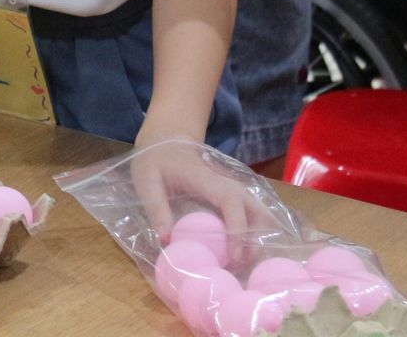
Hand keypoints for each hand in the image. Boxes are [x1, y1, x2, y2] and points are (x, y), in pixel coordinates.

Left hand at [131, 125, 276, 264]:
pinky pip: (252, 214)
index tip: (234, 256)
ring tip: (238, 263)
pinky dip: (254, 233)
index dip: (238, 228)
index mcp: (205, 179)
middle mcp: (227, 183)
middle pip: (256, 210)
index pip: (231, 201)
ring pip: (260, 213)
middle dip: (255, 240)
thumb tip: (165, 241)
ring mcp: (233, 188)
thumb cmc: (155, 160)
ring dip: (258, 238)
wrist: (166, 141)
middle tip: (239, 266)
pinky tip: (240, 252)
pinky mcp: (233, 195)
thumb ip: (155, 208)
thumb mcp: (146, 180)